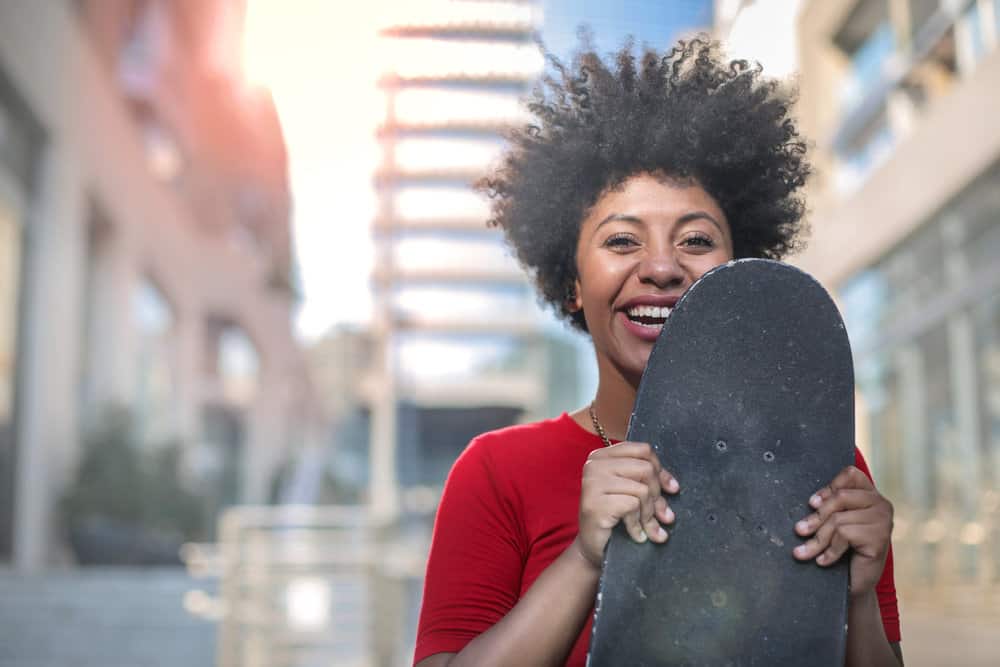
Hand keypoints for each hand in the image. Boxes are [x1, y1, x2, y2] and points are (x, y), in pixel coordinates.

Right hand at [575, 442, 678, 569]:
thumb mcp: (631, 491)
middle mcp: (594, 465)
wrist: (593, 548)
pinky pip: (632, 506)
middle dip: (657, 496)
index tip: (670, 489)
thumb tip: (673, 486)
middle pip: (646, 469)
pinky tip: (636, 535)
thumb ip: (648, 481)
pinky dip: (638, 525)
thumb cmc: (613, 518)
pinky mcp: (594, 504)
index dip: (660, 470)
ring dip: (649, 514)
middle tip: (661, 516)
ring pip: (642, 490)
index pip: (642, 450)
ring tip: (648, 529)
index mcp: (603, 456)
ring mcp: (592, 483)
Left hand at [792, 465, 892, 596]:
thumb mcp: (836, 522)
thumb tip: (812, 502)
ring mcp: (883, 521)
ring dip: (817, 540)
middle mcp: (882, 505)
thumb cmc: (843, 550)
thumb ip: (831, 506)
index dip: (828, 487)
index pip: (850, 475)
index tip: (812, 504)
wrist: (855, 584)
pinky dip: (829, 551)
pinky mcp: (879, 538)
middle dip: (816, 517)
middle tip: (799, 531)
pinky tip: (824, 561)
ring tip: (804, 552)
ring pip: (838, 520)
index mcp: (871, 495)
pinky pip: (843, 535)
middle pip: (840, 497)